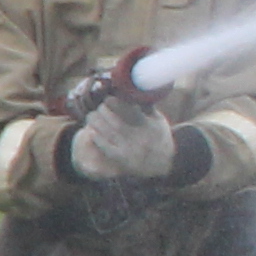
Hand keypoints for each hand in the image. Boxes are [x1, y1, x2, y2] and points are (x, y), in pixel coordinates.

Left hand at [63, 88, 188, 182]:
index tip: (108, 98)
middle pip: (116, 123)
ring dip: (97, 124)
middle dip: (104, 113)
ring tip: (91, 116)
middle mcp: (139, 139)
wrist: (164, 164)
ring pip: (109, 134)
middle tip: (98, 106)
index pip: (131, 113)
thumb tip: (137, 91)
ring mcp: (129, 150)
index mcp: (148, 127)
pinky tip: (92, 131)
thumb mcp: (159, 121)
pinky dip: (98, 139)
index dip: (117, 104)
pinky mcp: (122, 159)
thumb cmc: (161, 138)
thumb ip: (148, 107)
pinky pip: (107, 148)